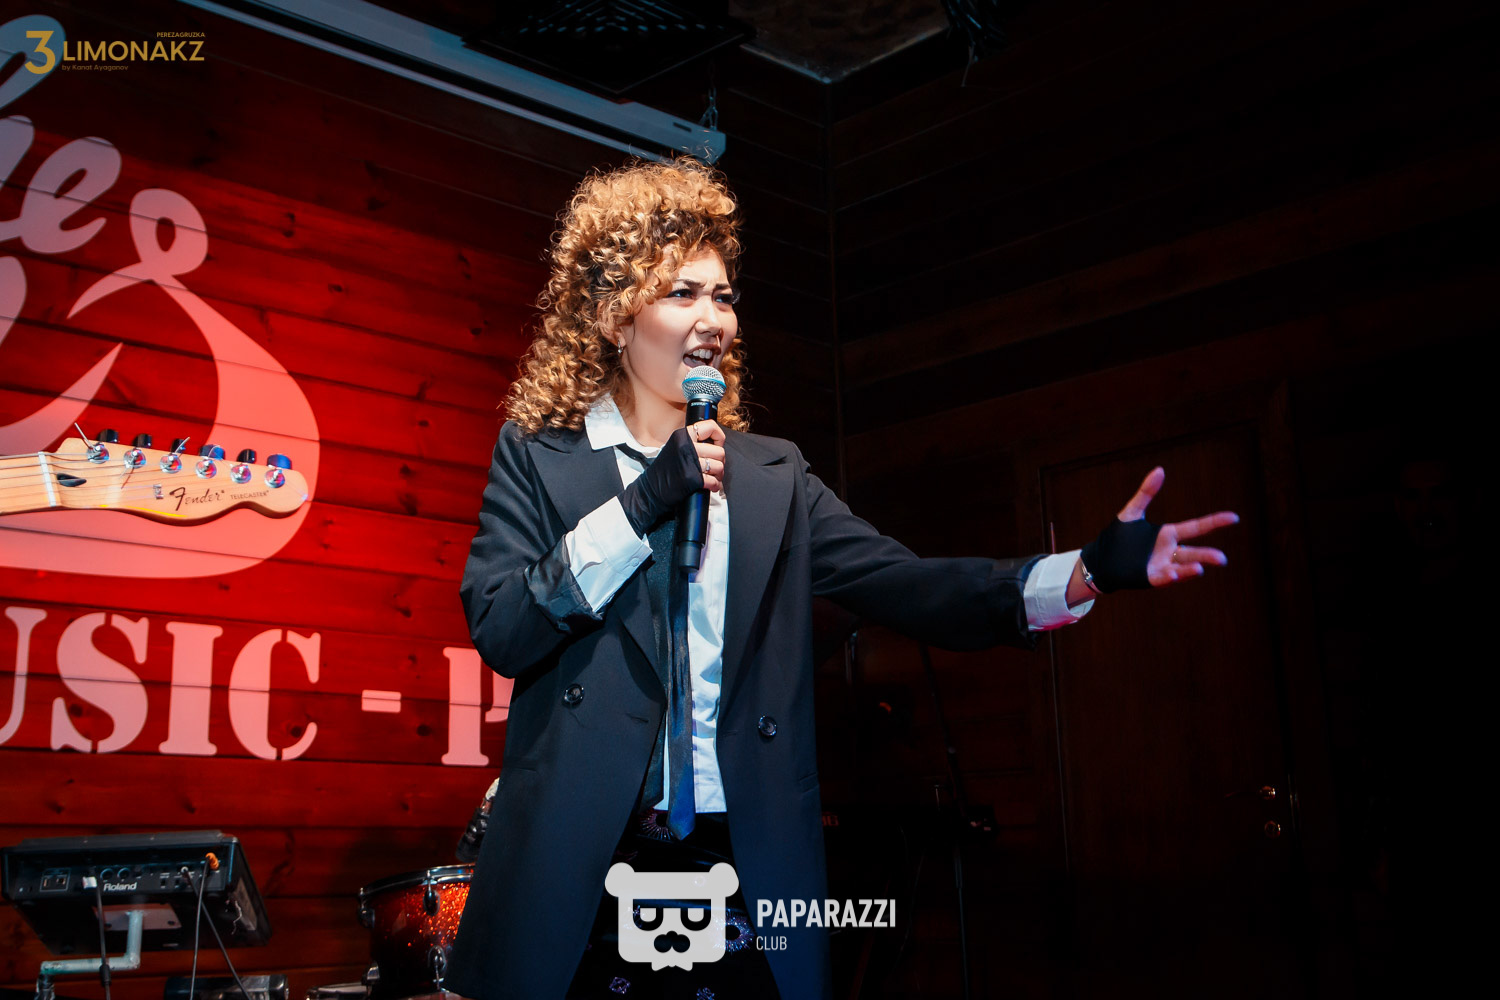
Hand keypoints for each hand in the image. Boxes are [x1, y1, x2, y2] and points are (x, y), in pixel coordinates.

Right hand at [617, 421, 726, 534]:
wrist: (651, 490)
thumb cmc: (664, 470)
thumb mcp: (674, 447)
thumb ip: (692, 443)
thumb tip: (715, 445)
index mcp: (682, 436)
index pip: (709, 427)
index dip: (718, 436)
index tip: (717, 445)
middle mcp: (686, 446)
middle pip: (719, 451)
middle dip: (720, 462)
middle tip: (714, 468)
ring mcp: (689, 463)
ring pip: (719, 466)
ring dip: (718, 475)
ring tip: (712, 477)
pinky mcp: (692, 479)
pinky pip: (714, 481)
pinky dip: (715, 485)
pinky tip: (711, 486)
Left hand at [1117, 466, 1238, 587]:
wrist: (1101, 558)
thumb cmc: (1119, 536)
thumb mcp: (1132, 512)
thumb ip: (1146, 493)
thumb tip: (1159, 470)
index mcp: (1168, 534)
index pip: (1197, 527)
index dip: (1215, 522)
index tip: (1233, 517)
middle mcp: (1169, 551)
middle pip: (1194, 552)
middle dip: (1207, 556)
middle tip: (1222, 559)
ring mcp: (1162, 566)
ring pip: (1182, 568)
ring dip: (1191, 569)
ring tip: (1200, 568)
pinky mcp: (1150, 578)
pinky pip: (1162, 578)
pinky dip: (1169, 577)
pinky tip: (1173, 574)